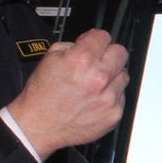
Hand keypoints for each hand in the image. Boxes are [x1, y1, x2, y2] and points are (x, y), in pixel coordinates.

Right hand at [5, 29, 128, 159]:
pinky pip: (121, 97)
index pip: (104, 36)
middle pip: (120, 53)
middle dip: (108, 55)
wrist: (38, 126)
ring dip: (111, 77)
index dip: (95, 40)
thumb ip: (73, 45)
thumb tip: (89, 42)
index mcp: (82, 60)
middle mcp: (99, 77)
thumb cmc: (41, 96)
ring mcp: (109, 97)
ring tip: (93, 85)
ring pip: (123, 75)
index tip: (93, 45)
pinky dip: (110, 96)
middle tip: (97, 63)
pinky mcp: (114, 113)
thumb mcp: (49, 59)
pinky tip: (94, 100)